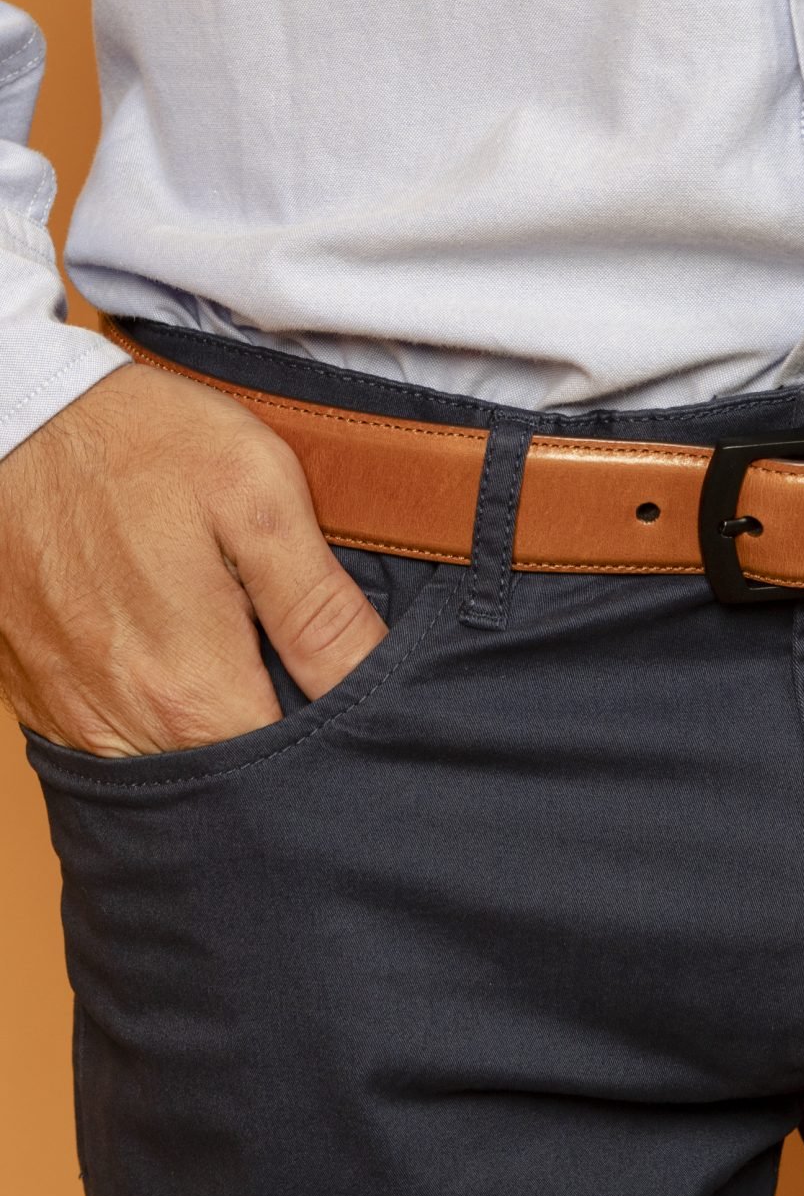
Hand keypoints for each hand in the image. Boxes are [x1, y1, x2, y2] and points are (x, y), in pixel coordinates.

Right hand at [0, 360, 386, 756]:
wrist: (18, 416)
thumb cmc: (142, 442)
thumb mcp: (259, 499)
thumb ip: (319, 608)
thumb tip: (376, 680)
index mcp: (194, 690)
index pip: (287, 773)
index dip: (334, 743)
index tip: (349, 700)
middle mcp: (125, 724)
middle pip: (226, 780)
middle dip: (274, 743)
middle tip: (295, 673)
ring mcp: (71, 714)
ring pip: (167, 766)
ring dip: (210, 735)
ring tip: (238, 665)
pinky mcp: (38, 694)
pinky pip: (110, 741)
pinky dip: (150, 719)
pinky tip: (175, 662)